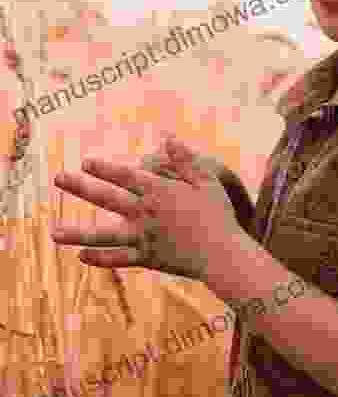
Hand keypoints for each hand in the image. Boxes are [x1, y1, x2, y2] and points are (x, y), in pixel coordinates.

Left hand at [51, 136, 239, 281]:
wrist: (224, 255)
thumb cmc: (219, 215)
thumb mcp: (207, 181)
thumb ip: (185, 159)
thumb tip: (167, 136)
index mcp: (160, 192)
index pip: (126, 176)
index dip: (105, 168)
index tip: (86, 162)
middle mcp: (146, 214)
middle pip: (107, 198)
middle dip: (81, 187)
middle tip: (59, 177)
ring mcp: (144, 238)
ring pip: (105, 235)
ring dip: (78, 233)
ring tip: (54, 232)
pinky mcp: (148, 259)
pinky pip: (119, 259)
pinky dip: (100, 259)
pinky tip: (81, 257)